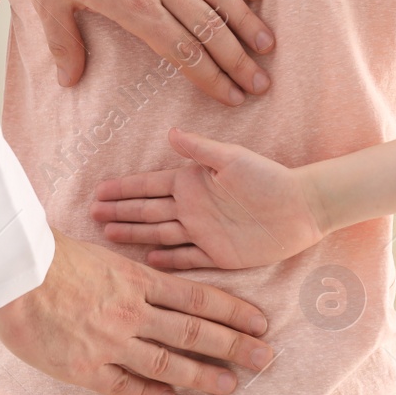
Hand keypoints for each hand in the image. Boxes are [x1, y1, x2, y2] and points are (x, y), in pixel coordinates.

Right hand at [0, 231, 274, 394]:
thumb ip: (130, 273)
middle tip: (264, 357)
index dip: (233, 310)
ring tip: (230, 385)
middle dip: (234, 345)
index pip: (198, 296)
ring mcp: (111, 341)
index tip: (259, 322)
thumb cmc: (49, 257)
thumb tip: (155, 283)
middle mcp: (132, 311)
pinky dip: (151, 394)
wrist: (9, 274)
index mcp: (137, 278)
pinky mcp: (85, 367)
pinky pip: (126, 386)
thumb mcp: (100, 254)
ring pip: (168, 362)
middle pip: (195, 330)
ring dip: (203, 375)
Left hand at [15, 0, 274, 106]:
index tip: (232, 98)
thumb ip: (64, 44)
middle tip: (260, 83)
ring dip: (246, 21)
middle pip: (209, 28)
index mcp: (132, 5)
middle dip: (238, 60)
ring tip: (267, 45)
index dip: (211, 78)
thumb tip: (68, 81)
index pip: (182, 51)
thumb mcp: (48, 1)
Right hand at [91, 128, 327, 269]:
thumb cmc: (269, 178)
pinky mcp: (218, 254)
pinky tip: (148, 259)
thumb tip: (169, 133)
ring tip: (109, 233)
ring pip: (160, 233)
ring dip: (135, 233)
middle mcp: (193, 207)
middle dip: (121, 210)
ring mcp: (203, 232)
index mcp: (192, 182)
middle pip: (148, 210)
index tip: (100, 190)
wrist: (301, 207)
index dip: (124, 188)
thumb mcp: (232, 158)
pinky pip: (186, 258)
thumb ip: (200, 149)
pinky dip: (167, 260)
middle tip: (94, 213)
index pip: (149, 185)